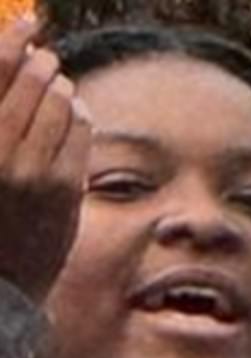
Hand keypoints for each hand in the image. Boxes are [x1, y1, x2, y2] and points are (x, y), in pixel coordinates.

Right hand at [0, 18, 92, 302]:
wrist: (3, 278)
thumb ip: (0, 114)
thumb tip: (23, 54)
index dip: (13, 37)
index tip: (29, 21)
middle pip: (33, 80)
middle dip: (43, 64)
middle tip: (46, 60)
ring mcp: (33, 173)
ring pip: (61, 103)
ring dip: (63, 89)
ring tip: (59, 89)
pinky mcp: (64, 189)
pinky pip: (81, 132)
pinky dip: (80, 116)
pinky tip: (76, 115)